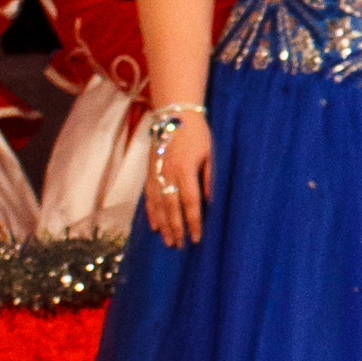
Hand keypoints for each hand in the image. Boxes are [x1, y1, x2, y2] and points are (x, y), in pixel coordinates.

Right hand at [143, 110, 212, 245]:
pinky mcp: (149, 172)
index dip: (193, 222)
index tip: (197, 237)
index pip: (190, 202)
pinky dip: (151, 212)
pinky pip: (148, 196)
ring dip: (163, 225)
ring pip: (158, 205)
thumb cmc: (197, 134)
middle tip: (180, 246)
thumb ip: (210, 178)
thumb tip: (212, 202)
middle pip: (172, 207)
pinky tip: (155, 226)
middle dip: (176, 228)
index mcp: (185, 169)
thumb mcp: (210, 153)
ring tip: (168, 241)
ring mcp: (156, 173)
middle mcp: (168, 173)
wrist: (174, 114)